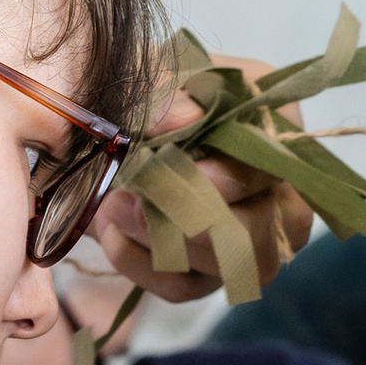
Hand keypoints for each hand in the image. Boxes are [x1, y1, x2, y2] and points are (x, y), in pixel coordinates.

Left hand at [91, 51, 314, 302]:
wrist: (90, 130)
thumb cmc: (127, 94)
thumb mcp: (138, 78)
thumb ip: (163, 92)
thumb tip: (188, 117)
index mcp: (267, 118)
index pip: (276, 164)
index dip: (234, 180)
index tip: (184, 176)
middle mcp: (274, 181)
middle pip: (274, 230)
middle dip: (198, 224)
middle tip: (131, 202)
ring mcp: (249, 231)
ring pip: (244, 269)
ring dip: (171, 247)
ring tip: (115, 210)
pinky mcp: (210, 268)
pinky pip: (189, 286)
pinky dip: (143, 265)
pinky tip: (113, 230)